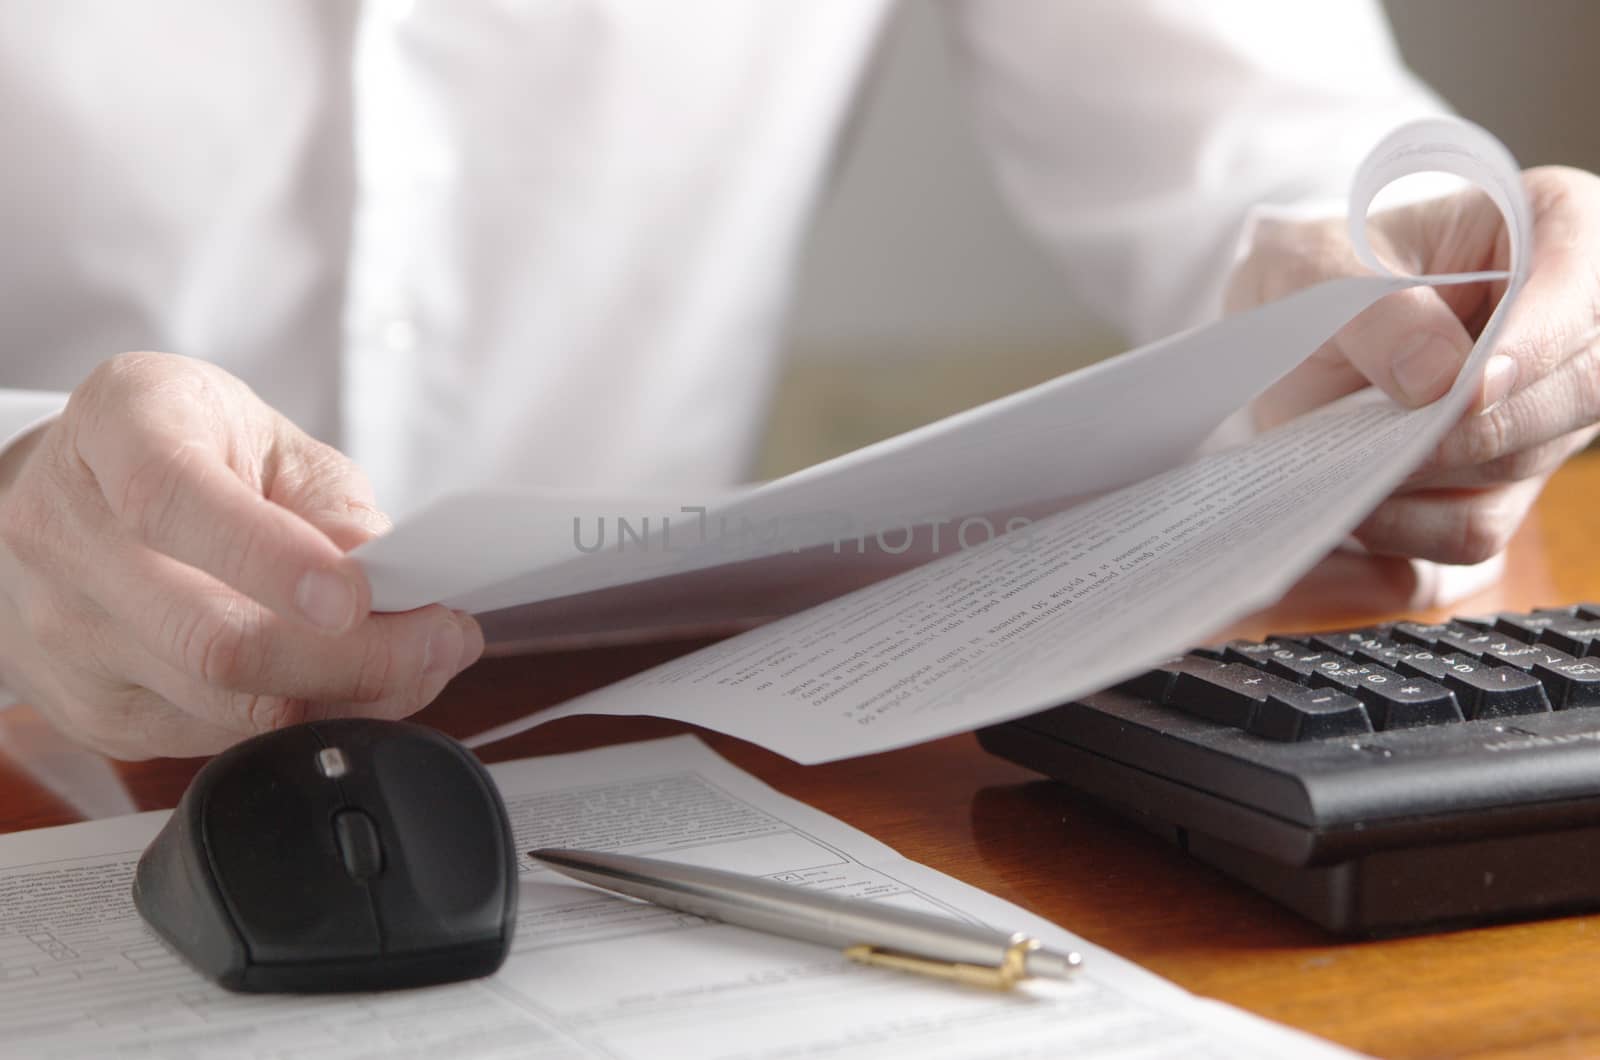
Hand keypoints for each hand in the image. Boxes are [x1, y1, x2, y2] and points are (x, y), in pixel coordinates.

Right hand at [0, 353, 483, 758]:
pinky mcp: (94, 711)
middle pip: (215, 640)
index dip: (270, 560)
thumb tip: (389, 581)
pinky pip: (219, 738)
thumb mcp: (270, 438)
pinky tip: (346, 682)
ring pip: (226, 708)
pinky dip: (305, 716)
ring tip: (416, 659)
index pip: (173, 504)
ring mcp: (69, 636)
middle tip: (442, 642)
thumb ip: (332, 505)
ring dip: (349, 696)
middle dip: (357, 659)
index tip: (356, 598)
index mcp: (117, 431)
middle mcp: (69, 536)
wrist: (81, 493)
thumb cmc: (192, 449)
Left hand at [1226, 166, 1599, 570]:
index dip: (1539, 340)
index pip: (1582, 281)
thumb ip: (1378, 312)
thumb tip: (1439, 381)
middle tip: (1399, 443)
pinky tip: (1358, 501)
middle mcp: (1570, 324)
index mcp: (1553, 227)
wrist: (1287, 321)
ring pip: (1528, 463)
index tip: (1471, 388)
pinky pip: (1479, 526)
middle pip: (1580, 390)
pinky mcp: (1502, 478)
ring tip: (1356, 461)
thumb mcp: (1320, 264)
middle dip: (1484, 426)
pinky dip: (1415, 526)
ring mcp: (1545, 408)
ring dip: (1437, 476)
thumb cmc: (1319, 269)